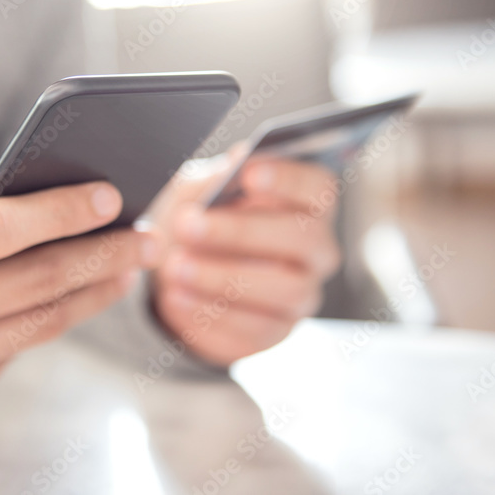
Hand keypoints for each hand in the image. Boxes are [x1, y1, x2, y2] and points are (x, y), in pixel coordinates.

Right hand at [0, 153, 156, 432]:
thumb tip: (3, 184)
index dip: (59, 211)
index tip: (109, 196)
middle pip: (35, 280)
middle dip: (103, 253)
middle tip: (147, 236)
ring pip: (39, 323)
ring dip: (94, 292)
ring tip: (127, 267)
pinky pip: (16, 352)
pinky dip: (52, 320)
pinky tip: (77, 296)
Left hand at [148, 153, 340, 365]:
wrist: (175, 272)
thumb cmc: (197, 219)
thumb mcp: (197, 190)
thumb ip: (216, 177)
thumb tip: (236, 161)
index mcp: (305, 205)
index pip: (319, 188)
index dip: (290, 178)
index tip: (248, 173)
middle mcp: (315, 251)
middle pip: (303, 238)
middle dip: (242, 231)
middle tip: (189, 224)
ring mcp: (301, 296)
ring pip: (285, 290)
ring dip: (224, 277)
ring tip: (176, 267)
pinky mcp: (274, 333)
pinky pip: (255, 330)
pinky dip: (210, 314)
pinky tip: (175, 297)